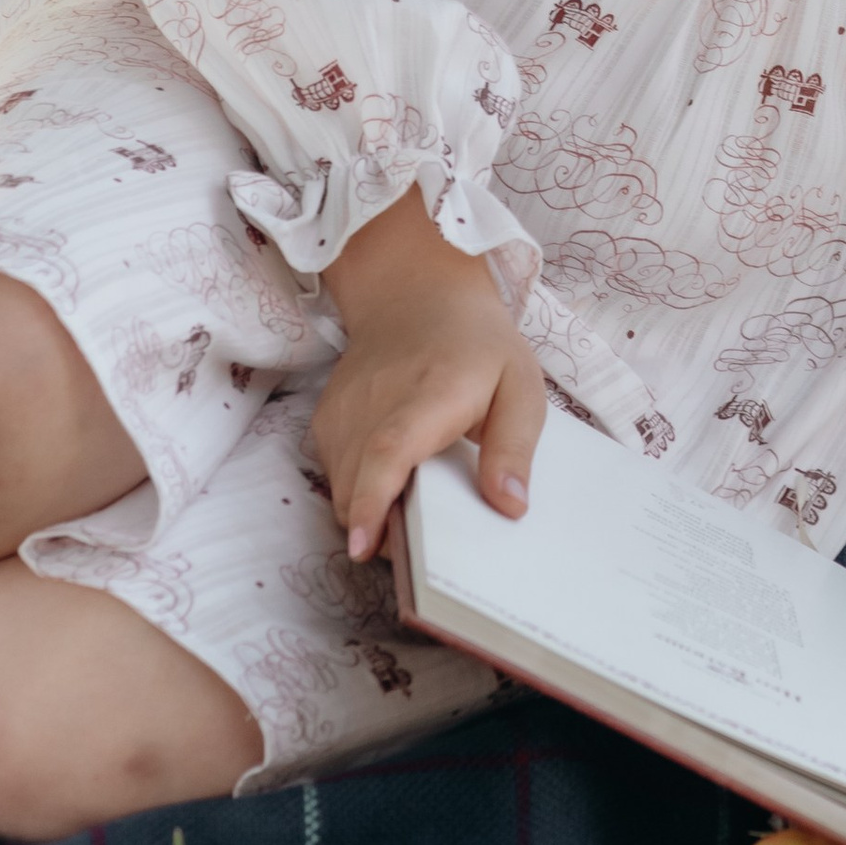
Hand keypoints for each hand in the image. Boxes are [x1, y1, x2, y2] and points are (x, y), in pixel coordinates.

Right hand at [312, 192, 544, 559]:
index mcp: (430, 394)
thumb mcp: (520, 387)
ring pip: (341, 490)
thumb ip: (514, 447)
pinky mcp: (325, 420)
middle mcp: (374, 403)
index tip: (365, 546)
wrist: (418, 298)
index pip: (388, 450)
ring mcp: (341, 411)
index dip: (372, 501)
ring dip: (369, 514)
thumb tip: (509, 507)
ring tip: (413, 507)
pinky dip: (358, 492)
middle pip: (356, 485)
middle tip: (422, 545)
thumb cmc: (478, 347)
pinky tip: (393, 480)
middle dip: (379, 530)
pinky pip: (335, 475)